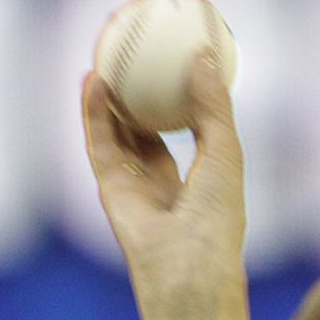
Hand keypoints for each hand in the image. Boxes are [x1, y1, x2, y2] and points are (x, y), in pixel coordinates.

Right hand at [79, 53, 246, 312]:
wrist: (185, 266)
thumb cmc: (216, 216)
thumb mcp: (224, 151)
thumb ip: (214, 106)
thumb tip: (204, 56)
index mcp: (200, 177)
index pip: (190, 129)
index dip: (183, 95)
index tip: (179, 59)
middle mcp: (165, 180)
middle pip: (147, 128)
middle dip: (139, 93)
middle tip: (135, 53)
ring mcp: (135, 184)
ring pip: (117, 132)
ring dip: (110, 98)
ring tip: (107, 57)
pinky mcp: (110, 187)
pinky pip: (100, 141)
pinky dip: (95, 112)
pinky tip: (95, 81)